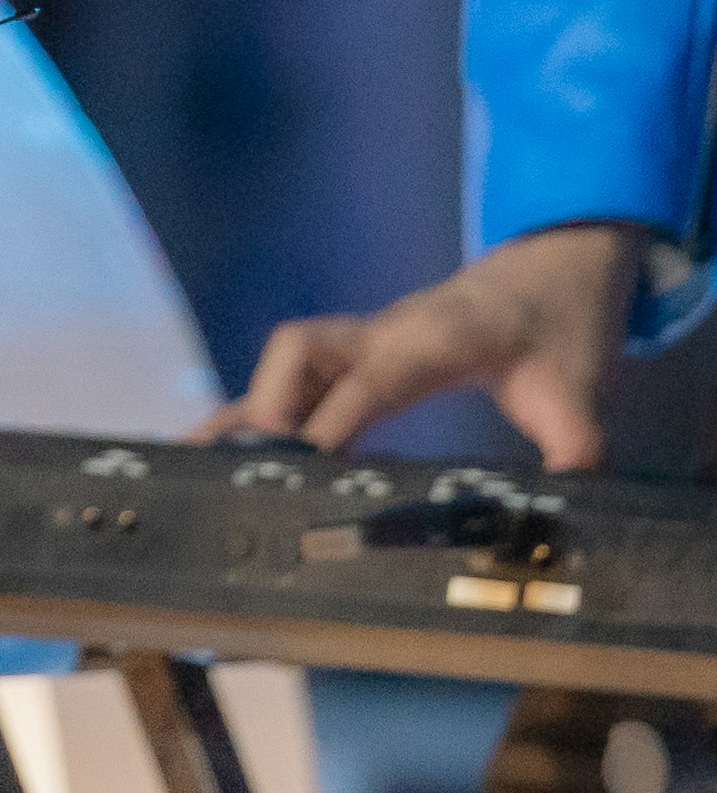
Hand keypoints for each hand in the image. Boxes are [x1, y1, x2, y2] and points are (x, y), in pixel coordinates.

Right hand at [215, 221, 644, 470]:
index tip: (306, 471)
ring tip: (207, 466)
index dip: (333, 422)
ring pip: (287, 357)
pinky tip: (226, 448)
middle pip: (300, 349)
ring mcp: (368, 339)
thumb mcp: (585, 395)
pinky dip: (260, 407)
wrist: (553, 267)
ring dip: (252, 407)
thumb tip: (560, 525)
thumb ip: (576, 453)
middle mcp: (387, 332)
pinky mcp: (362, 352)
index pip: (372, 379)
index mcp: (439, 338)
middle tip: (256, 476)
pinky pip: (299, 375)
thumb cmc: (563, 328)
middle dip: (270, 407)